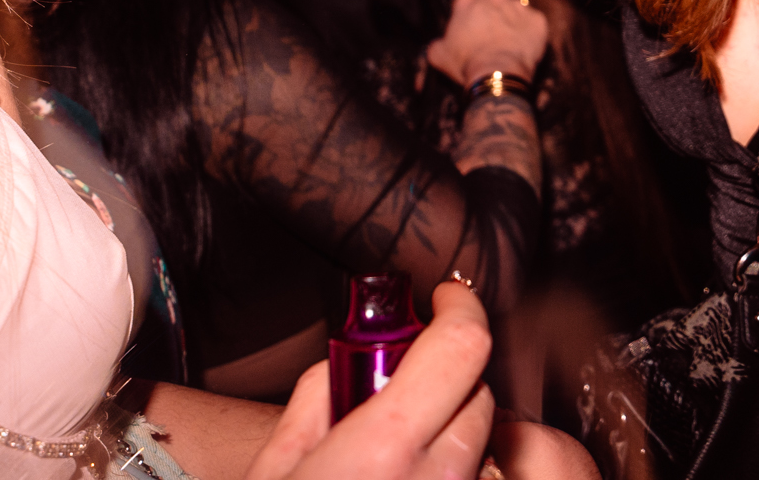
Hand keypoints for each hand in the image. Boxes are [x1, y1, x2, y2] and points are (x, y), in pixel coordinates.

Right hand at [244, 281, 492, 479]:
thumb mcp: (273, 471)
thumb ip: (314, 402)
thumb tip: (345, 365)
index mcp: (383, 450)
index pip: (461, 346)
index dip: (460, 308)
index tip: (446, 298)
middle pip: (478, 395)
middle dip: (450, 381)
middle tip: (403, 398)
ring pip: (485, 445)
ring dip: (454, 436)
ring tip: (401, 464)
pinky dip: (454, 475)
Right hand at [429, 0, 548, 87]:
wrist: (498, 73)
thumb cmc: (465, 61)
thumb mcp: (437, 54)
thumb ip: (437, 42)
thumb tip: (438, 45)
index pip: (464, 0)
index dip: (465, 16)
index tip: (466, 31)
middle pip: (491, 2)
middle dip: (489, 16)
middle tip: (487, 38)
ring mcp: (519, 5)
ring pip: (513, 11)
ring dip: (510, 23)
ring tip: (506, 44)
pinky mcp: (538, 19)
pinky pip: (533, 24)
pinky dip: (528, 34)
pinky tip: (522, 48)